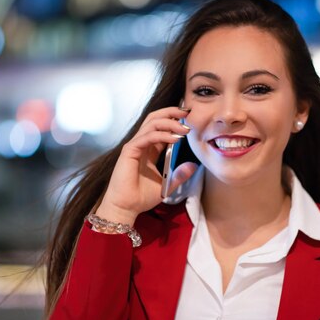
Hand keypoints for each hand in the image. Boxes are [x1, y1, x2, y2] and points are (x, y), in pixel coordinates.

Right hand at [95, 106, 197, 224]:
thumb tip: (193, 166)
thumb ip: (179, 175)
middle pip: (155, 119)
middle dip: (172, 112)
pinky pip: (148, 137)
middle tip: (187, 112)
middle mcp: (141, 144)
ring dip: (170, 123)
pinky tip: (176, 139)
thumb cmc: (141, 197)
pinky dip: (162, 135)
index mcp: (149, 149)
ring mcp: (134, 146)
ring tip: (185, 128)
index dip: (174, 119)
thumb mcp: (166, 184)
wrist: (126, 208)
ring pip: (152, 124)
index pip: (161, 127)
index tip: (189, 117)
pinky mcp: (129, 151)